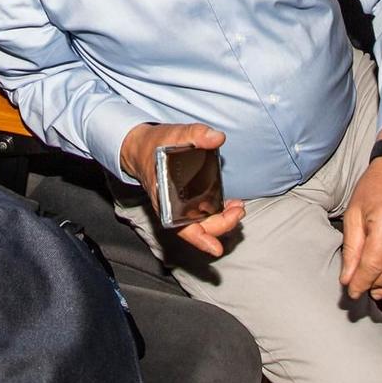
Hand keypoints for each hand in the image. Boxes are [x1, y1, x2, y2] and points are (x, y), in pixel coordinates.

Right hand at [118, 122, 246, 259]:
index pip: (182, 226)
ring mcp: (180, 206)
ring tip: (238, 207)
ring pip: (203, 222)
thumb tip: (216, 137)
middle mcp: (172, 207)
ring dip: (223, 219)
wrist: (142, 147)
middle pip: (199, 226)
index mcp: (164, 198)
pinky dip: (218, 213)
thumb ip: (195, 134)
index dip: (200, 238)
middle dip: (221, 223)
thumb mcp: (173, 134)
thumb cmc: (154, 144)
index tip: (216, 248)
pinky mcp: (187, 201)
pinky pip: (204, 214)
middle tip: (238, 210)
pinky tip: (231, 205)